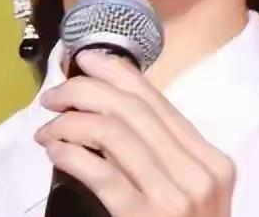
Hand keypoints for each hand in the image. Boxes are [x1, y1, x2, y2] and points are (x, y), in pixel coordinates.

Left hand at [34, 49, 235, 215]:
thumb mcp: (189, 193)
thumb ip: (165, 156)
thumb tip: (114, 109)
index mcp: (211, 160)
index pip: (157, 101)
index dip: (118, 72)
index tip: (86, 59)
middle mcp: (198, 173)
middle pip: (132, 109)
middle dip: (85, 90)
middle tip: (53, 94)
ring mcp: (175, 198)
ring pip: (113, 132)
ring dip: (70, 121)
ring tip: (47, 127)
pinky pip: (100, 172)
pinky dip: (70, 153)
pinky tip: (54, 150)